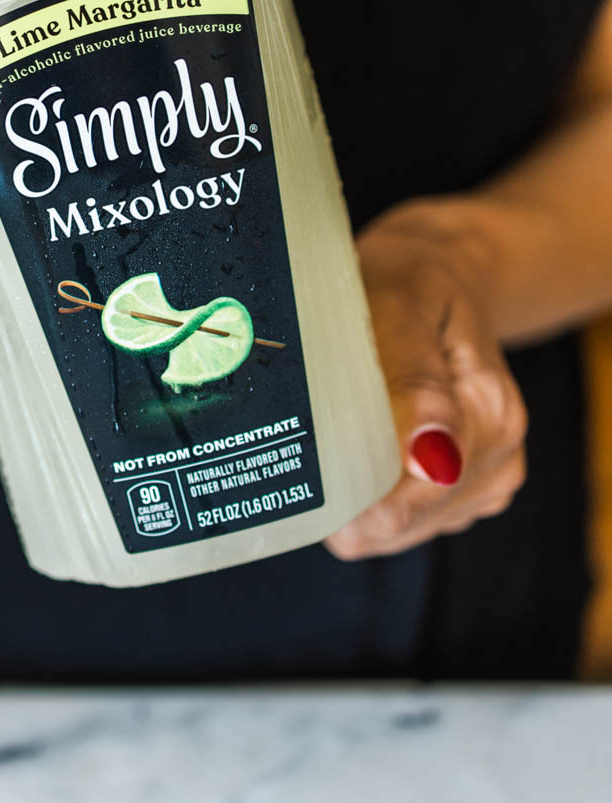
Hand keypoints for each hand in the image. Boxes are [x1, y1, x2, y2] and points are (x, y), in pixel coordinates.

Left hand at [326, 203, 527, 559]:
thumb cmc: (409, 282)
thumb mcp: (403, 305)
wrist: (439, 272)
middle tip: (307, 432)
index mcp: (488, 412)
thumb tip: (430, 461)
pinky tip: (357, 446)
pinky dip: (369, 492)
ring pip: (397, 530)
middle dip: (348, 492)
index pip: (414, 498)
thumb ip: (415, 382)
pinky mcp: (464, 490)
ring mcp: (484, 478)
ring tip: (335, 429)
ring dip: (357, 493)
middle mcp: (498, 455)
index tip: (305, 474)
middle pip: (401, 523)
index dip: (350, 498)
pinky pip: (401, 522)